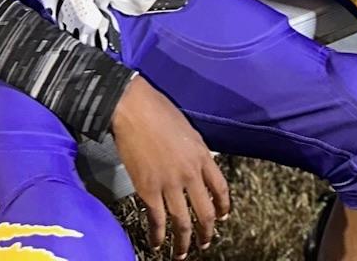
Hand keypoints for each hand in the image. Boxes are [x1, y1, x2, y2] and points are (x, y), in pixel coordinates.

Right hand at [110, 77, 228, 257]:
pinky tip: (157, 244)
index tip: (222, 217)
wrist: (134, 109)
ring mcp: (170, 184)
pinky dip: (158, 236)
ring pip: (183, 222)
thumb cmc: (158, 111)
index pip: (220, 188)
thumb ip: (194, 151)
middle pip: (205, 212)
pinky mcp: (148, 190)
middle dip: (206, 232)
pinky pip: (157, 220)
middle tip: (205, 243)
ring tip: (182, 253)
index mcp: (202, 155)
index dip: (223, 206)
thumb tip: (195, 164)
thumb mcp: (188, 129)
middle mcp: (190, 173)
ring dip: (184, 242)